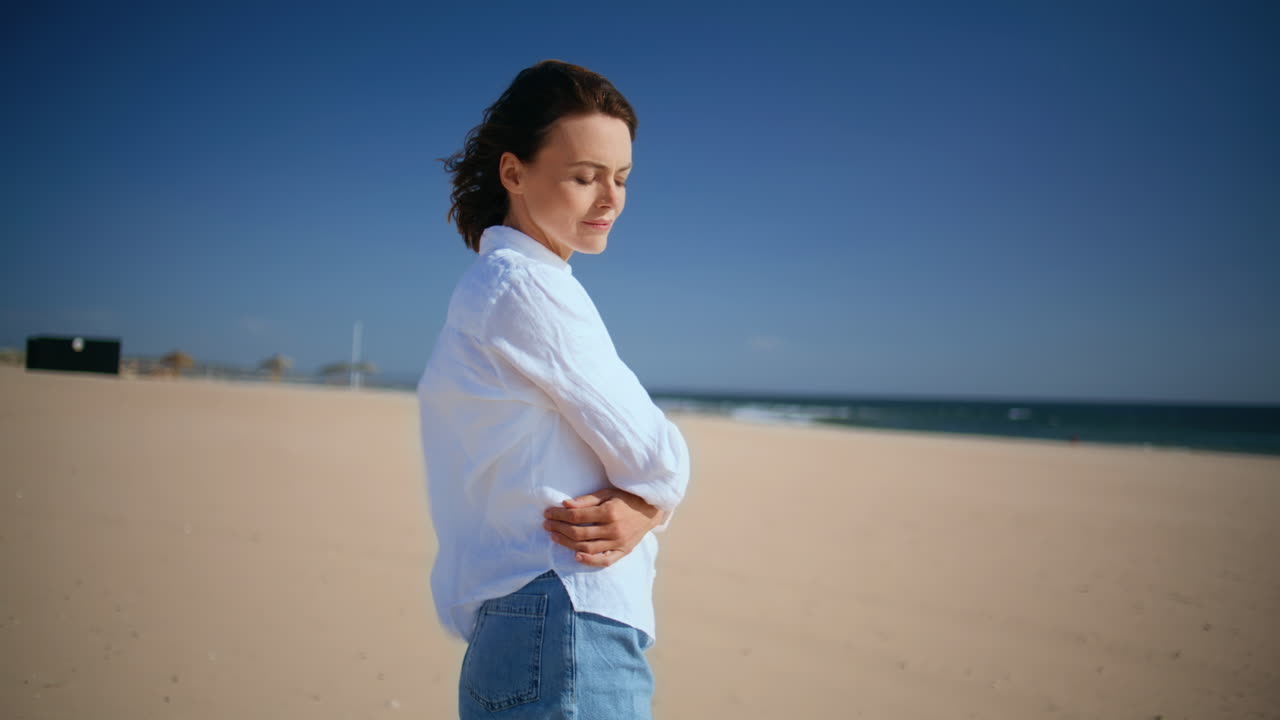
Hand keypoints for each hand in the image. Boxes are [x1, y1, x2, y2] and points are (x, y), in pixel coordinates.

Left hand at [543, 488, 664, 567]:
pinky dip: (589, 561)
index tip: (548, 513)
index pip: (577, 516)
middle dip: (559, 529)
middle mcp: (613, 529)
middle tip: (547, 525)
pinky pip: (604, 561)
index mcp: (609, 512)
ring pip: (587, 548)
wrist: (650, 510)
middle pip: (579, 533)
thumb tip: (565, 504)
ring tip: (554, 537)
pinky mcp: (623, 551)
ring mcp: (618, 543)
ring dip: (567, 544)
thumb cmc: (626, 499)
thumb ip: (586, 500)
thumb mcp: (607, 493)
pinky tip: (576, 556)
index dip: (559, 515)